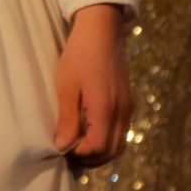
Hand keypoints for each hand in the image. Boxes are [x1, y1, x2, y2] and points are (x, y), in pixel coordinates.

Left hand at [53, 4, 131, 165]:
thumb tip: (63, 146)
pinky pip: (121, 132)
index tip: (62, 146)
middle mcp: (121, 111)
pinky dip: (107, 140)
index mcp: (106, 108)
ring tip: (79, 145)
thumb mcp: (66, 87)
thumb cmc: (79, 56)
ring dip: (100, 152)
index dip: (79, 154)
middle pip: (112, 152)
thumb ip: (67, 119)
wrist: (102, 31)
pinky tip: (90, 131)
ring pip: (119, 144)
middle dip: (90, 159)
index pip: (97, 148)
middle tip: (69, 152)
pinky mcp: (128, 102)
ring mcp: (127, 107)